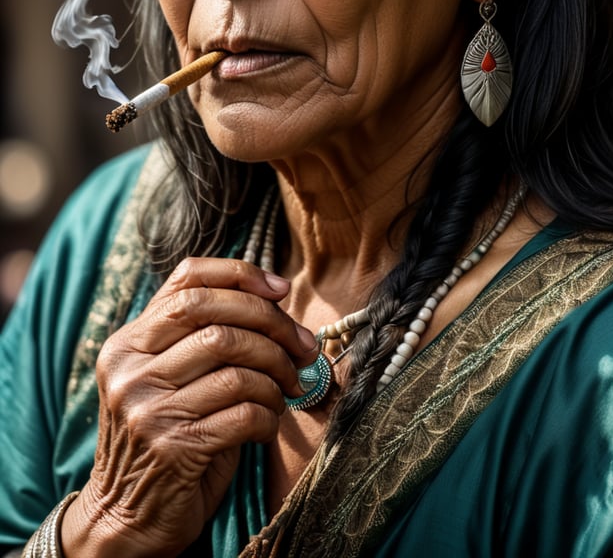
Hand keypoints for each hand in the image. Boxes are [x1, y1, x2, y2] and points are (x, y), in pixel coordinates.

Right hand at [60, 257, 317, 556]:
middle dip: (274, 326)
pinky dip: (269, 416)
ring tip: (286, 390)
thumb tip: (276, 295)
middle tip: (303, 347)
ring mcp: (148, 409)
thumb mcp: (169, 376)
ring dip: (277, 376)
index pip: (187, 281)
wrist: (128, 518)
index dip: (240, 275)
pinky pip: (243, 413)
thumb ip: (201, 334)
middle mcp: (131, 370)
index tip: (282, 289)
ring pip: (236, 365)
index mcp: (128, 342)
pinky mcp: (172, 448)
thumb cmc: (167, 435)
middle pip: (217, 317)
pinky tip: (267, 425)